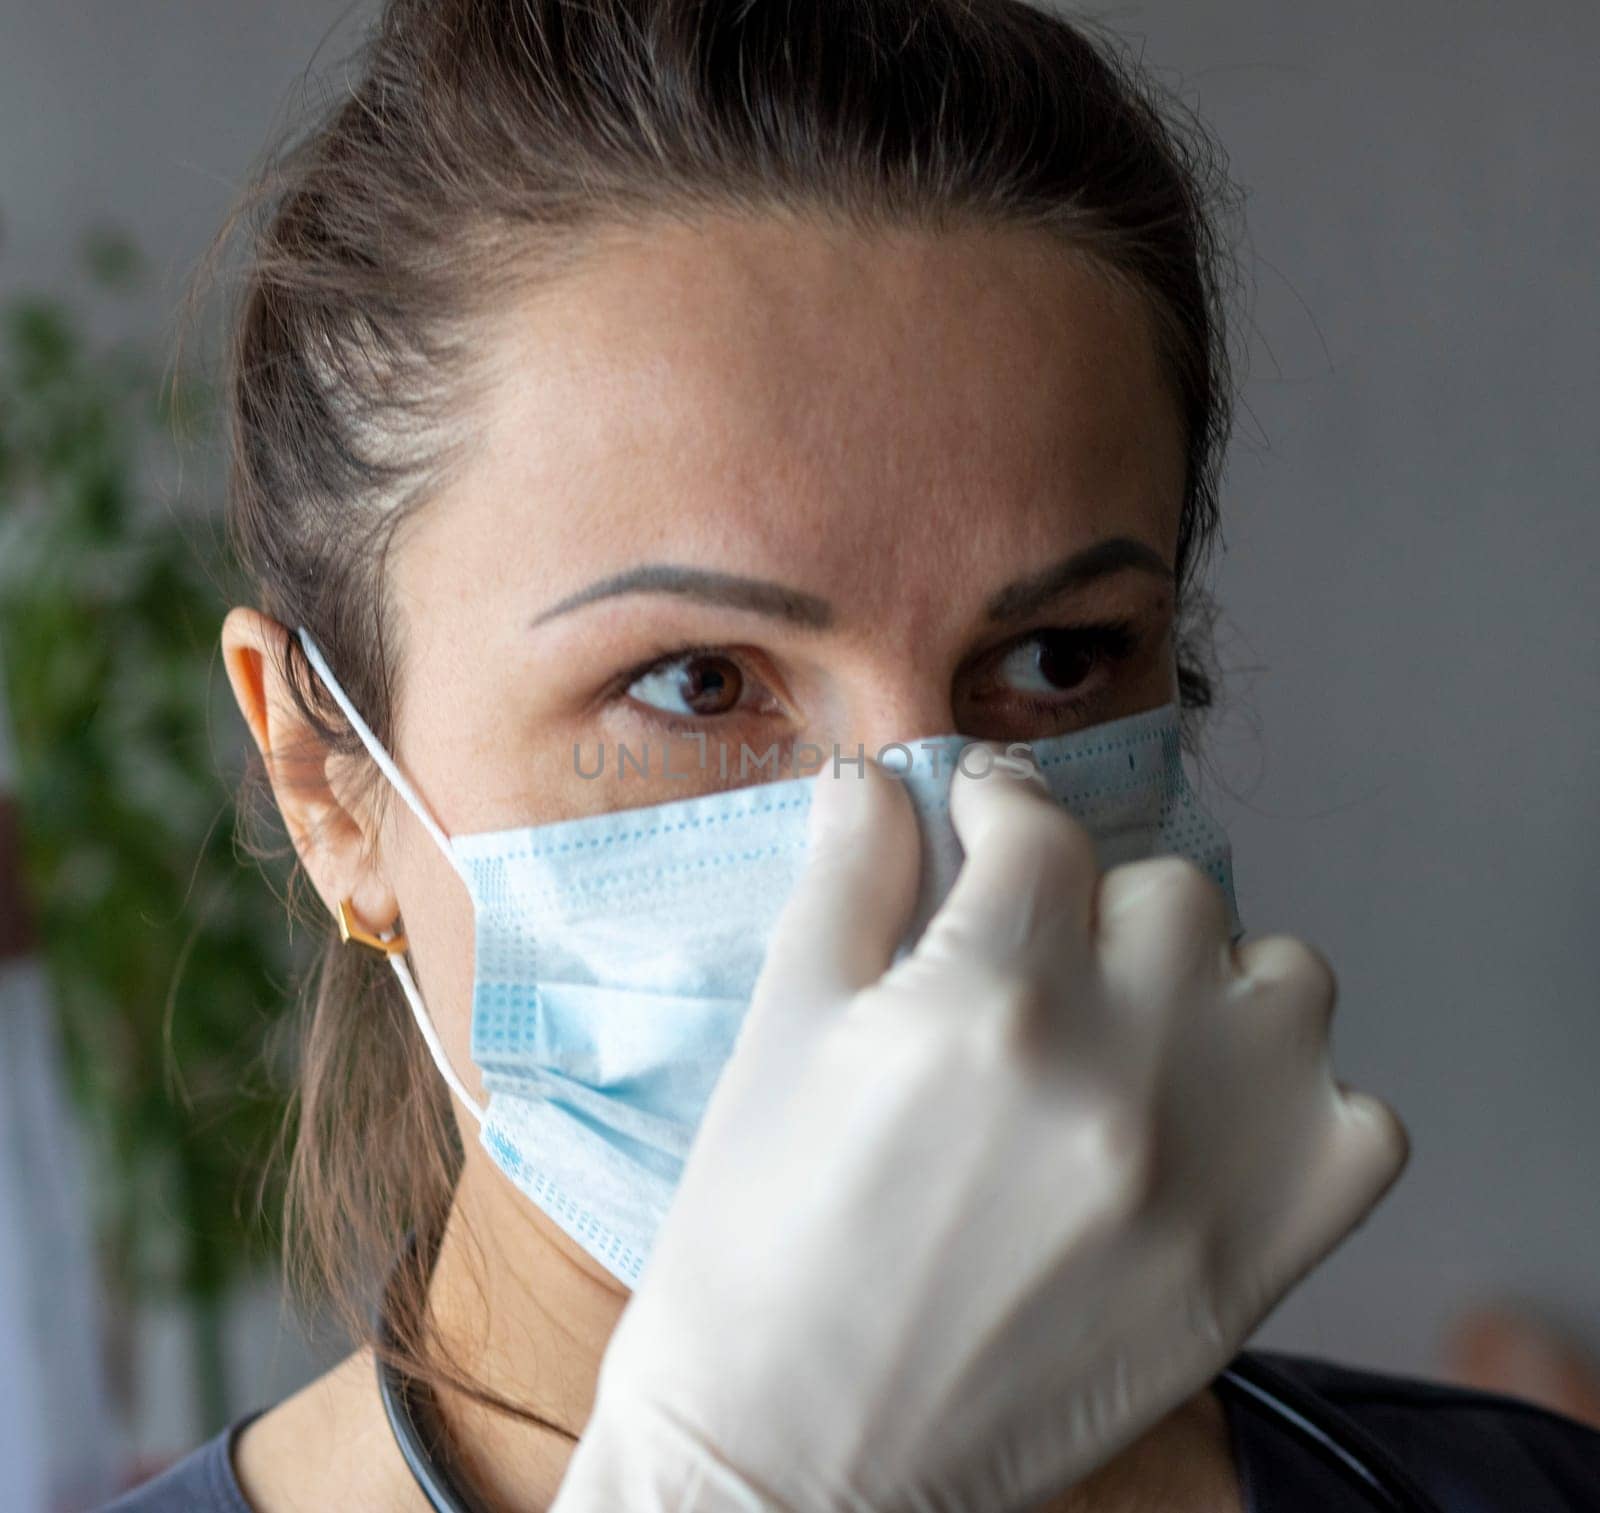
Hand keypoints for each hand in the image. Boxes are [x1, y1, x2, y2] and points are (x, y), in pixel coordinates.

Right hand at [554, 748, 1408, 1511]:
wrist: (790, 1455)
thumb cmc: (760, 1249)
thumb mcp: (780, 1038)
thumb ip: (847, 882)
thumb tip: (879, 780)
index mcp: (984, 1001)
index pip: (1038, 826)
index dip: (1000, 803)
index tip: (986, 816)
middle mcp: (1118, 1069)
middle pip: (1168, 890)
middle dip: (1093, 899)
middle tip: (1037, 951)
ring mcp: (1209, 1170)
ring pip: (1285, 980)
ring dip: (1210, 980)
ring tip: (1134, 1027)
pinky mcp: (1260, 1264)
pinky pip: (1363, 1124)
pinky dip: (1298, 1103)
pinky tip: (1207, 1122)